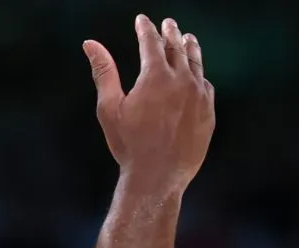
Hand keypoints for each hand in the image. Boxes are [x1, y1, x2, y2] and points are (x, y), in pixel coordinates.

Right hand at [82, 15, 214, 189]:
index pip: (151, 42)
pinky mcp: (209, 112)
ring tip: (187, 38)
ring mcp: (199, 96)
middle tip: (168, 23)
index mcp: (156, 76)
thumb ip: (103, 72)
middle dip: (170, 33)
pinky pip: (206, 86)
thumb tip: (90, 44)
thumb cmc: (129, 145)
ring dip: (190, 48)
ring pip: (196, 64)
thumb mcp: (109, 108)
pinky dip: (199, 75)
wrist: (158, 177)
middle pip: (177, 48)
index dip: (145, 28)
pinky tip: (196, 75)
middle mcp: (182, 80)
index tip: (142, 20)